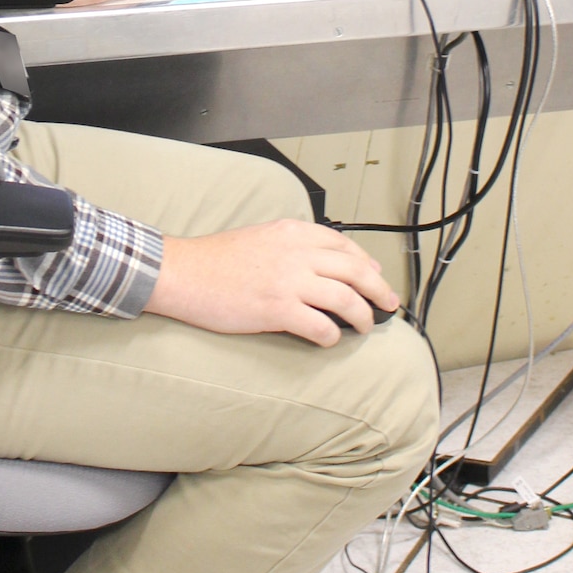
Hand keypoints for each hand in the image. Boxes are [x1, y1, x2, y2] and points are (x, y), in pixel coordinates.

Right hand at [146, 219, 398, 346]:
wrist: (183, 273)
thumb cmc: (215, 259)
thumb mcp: (261, 237)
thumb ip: (293, 246)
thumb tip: (325, 265)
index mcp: (293, 233)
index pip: (344, 246)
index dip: (367, 263)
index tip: (376, 276)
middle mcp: (296, 254)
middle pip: (356, 271)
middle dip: (380, 290)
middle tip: (389, 305)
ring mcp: (288, 282)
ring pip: (346, 299)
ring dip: (362, 316)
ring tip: (365, 327)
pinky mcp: (277, 310)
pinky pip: (320, 326)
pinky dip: (332, 335)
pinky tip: (330, 339)